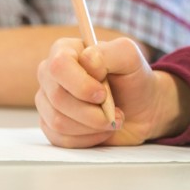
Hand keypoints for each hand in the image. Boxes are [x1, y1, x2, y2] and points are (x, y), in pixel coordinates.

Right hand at [35, 37, 189, 148]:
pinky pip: (60, 139)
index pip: (59, 65)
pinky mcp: (51, 126)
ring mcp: (48, 101)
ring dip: (92, 125)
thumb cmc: (133, 79)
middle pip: (58, 97)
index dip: (81, 84)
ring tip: (111, 119)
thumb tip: (86, 60)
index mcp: (65, 50)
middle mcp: (51, 75)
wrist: (142, 109)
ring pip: (58, 121)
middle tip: (115, 111)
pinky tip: (101, 130)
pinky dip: (87, 138)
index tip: (103, 94)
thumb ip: (109, 51)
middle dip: (91, 111)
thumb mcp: (130, 56)